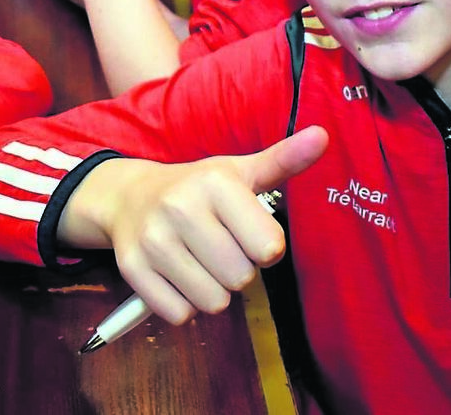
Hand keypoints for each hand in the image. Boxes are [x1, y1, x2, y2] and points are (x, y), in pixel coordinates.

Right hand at [64, 126, 327, 324]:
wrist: (128, 197)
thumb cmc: (196, 189)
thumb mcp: (239, 172)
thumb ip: (284, 159)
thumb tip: (323, 135)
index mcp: (215, 182)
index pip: (269, 249)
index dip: (263, 247)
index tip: (244, 231)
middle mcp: (180, 207)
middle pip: (241, 279)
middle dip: (236, 269)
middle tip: (216, 246)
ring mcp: (153, 239)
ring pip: (213, 302)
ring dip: (210, 290)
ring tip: (196, 260)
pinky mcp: (131, 269)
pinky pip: (180, 314)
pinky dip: (182, 304)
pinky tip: (174, 275)